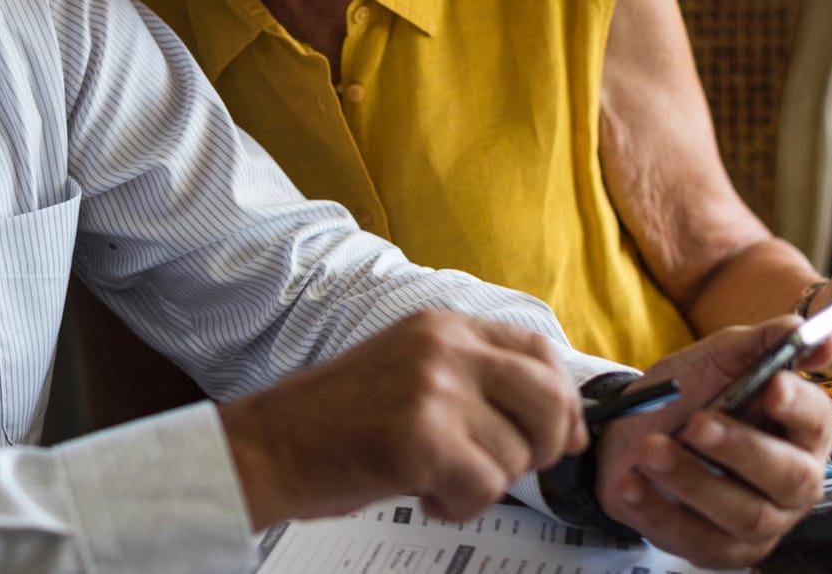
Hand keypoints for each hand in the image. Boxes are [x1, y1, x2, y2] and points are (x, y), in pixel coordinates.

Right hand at [217, 311, 585, 528]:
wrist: (268, 446)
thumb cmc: (336, 421)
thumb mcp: (410, 371)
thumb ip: (476, 380)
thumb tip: (563, 422)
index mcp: (443, 326)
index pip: (538, 349)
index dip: (562, 399)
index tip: (562, 435)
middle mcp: (444, 347)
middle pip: (548, 398)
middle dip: (543, 446)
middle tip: (503, 467)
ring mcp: (433, 389)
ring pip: (516, 455)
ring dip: (484, 483)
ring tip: (435, 478)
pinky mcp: (421, 437)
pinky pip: (484, 488)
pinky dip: (458, 506)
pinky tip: (424, 495)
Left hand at [592, 317, 831, 568]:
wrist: (629, 431)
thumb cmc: (685, 395)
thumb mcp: (717, 359)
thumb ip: (760, 342)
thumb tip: (809, 329)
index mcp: (799, 430)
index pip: (817, 420)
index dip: (797, 404)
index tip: (769, 386)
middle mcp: (792, 481)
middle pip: (790, 477)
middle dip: (741, 449)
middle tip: (696, 423)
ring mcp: (760, 523)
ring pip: (744, 514)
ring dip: (693, 480)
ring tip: (650, 449)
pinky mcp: (721, 549)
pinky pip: (697, 540)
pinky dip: (659, 511)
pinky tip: (632, 484)